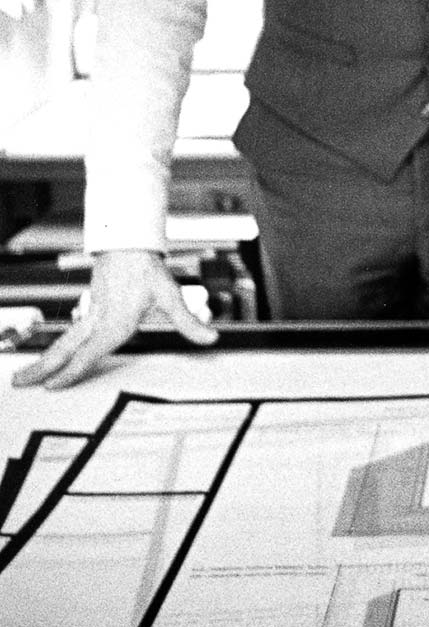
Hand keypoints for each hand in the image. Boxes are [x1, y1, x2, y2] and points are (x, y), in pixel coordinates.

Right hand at [13, 249, 218, 390]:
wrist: (129, 240)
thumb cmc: (148, 268)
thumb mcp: (171, 295)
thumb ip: (188, 321)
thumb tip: (211, 337)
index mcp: (114, 320)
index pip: (89, 351)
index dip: (72, 371)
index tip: (53, 386)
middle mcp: (97, 319)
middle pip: (64, 348)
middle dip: (41, 368)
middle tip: (18, 383)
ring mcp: (90, 313)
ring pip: (63, 341)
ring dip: (44, 359)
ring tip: (24, 375)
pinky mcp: (90, 307)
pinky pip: (70, 333)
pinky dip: (57, 348)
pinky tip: (53, 357)